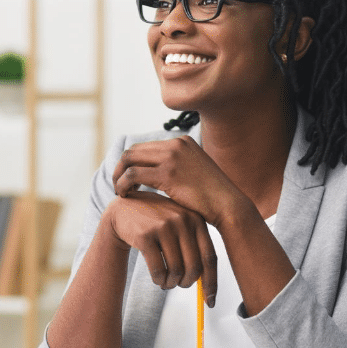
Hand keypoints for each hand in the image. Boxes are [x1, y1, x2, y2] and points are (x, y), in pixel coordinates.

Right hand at [103, 190, 216, 305]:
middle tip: (179, 285)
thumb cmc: (156, 223)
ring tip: (166, 283)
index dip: (211, 283)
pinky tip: (157, 279)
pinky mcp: (145, 235)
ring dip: (171, 283)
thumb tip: (206, 284)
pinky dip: (159, 280)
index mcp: (196, 220)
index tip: (210, 301)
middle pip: (194, 267)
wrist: (125, 210)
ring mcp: (163, 227)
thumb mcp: (179, 226)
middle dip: (187, 283)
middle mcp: (183, 220)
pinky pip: (158, 270)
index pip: (210, 257)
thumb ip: (194, 247)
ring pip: (176, 270)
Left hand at [112, 136, 241, 227]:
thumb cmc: (211, 197)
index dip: (132, 163)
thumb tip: (156, 172)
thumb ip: (176, 167)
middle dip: (120, 168)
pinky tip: (125, 196)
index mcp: (182, 141)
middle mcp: (176, 144)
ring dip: (119, 176)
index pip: (145, 147)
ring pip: (129, 159)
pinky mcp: (168, 173)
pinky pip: (133, 174)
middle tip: (118, 185)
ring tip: (120, 192)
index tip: (127, 179)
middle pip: (133, 150)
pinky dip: (123, 184)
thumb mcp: (194, 172)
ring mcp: (172, 157)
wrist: (228, 206)